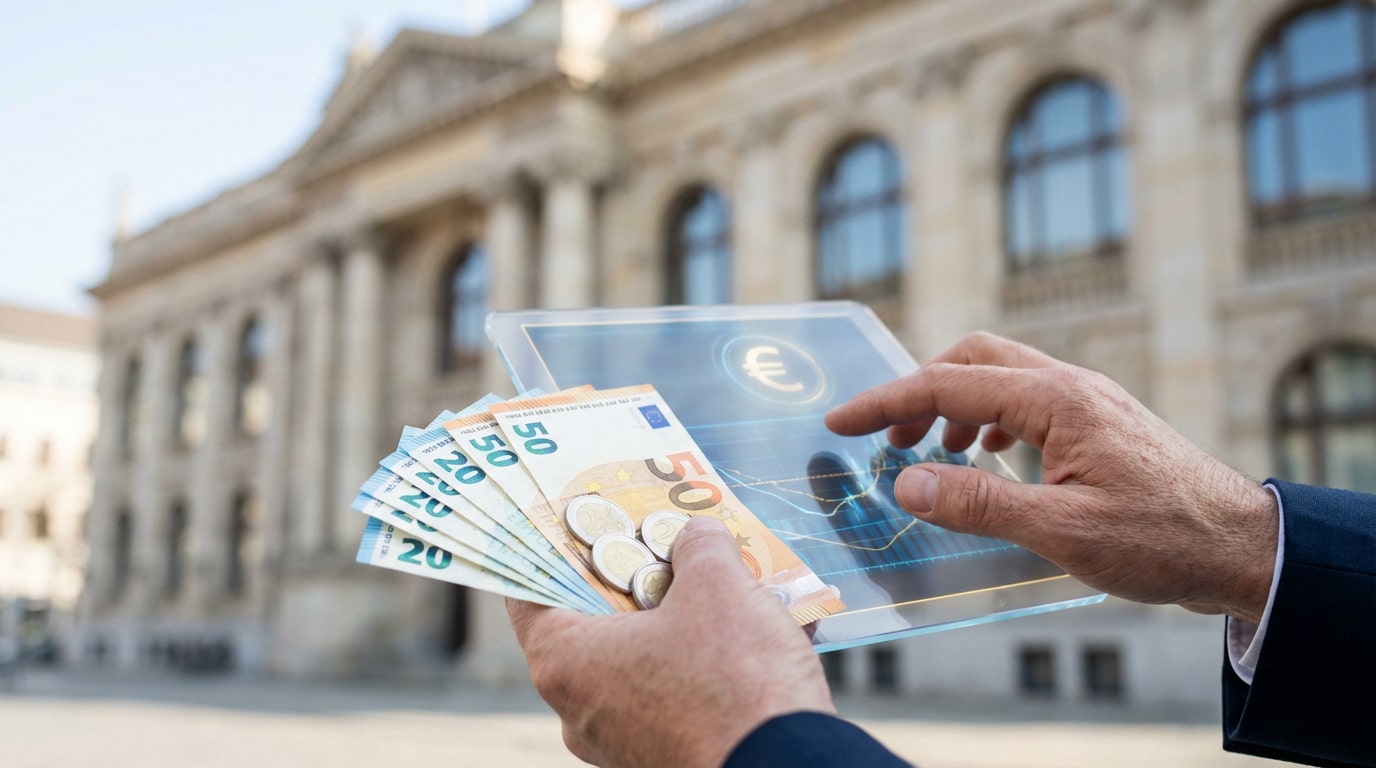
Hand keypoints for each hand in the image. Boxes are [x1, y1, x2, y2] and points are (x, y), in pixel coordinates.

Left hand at [508, 516, 833, 767]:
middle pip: (590, 620)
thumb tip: (698, 535)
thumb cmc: (735, 684)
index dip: (552, 544)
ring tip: (723, 579)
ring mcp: (619, 740)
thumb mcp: (719, 586)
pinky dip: (700, 659)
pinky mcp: (662, 756)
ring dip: (677, 616)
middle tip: (666, 537)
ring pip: (638, 657)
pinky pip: (672, 692)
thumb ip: (699, 546)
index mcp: (564, 661)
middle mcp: (579, 707)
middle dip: (633, 575)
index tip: (578, 516)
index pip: (529, 589)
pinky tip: (747, 630)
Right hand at [825, 332, 1278, 622]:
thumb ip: (979, 502)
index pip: (948, 385)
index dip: (886, 402)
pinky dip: (987, 418)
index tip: (839, 422)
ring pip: (1000, 375)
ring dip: (953, 403)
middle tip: (884, 437)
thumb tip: (905, 485)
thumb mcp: (1062, 532)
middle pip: (973, 358)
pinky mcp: (1099, 422)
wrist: (1244, 549)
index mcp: (1057, 400)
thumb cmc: (1162, 541)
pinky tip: (986, 456)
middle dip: (918, 390)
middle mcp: (1070, 386)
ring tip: (927, 452)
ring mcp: (1088, 400)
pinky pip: (1026, 398)